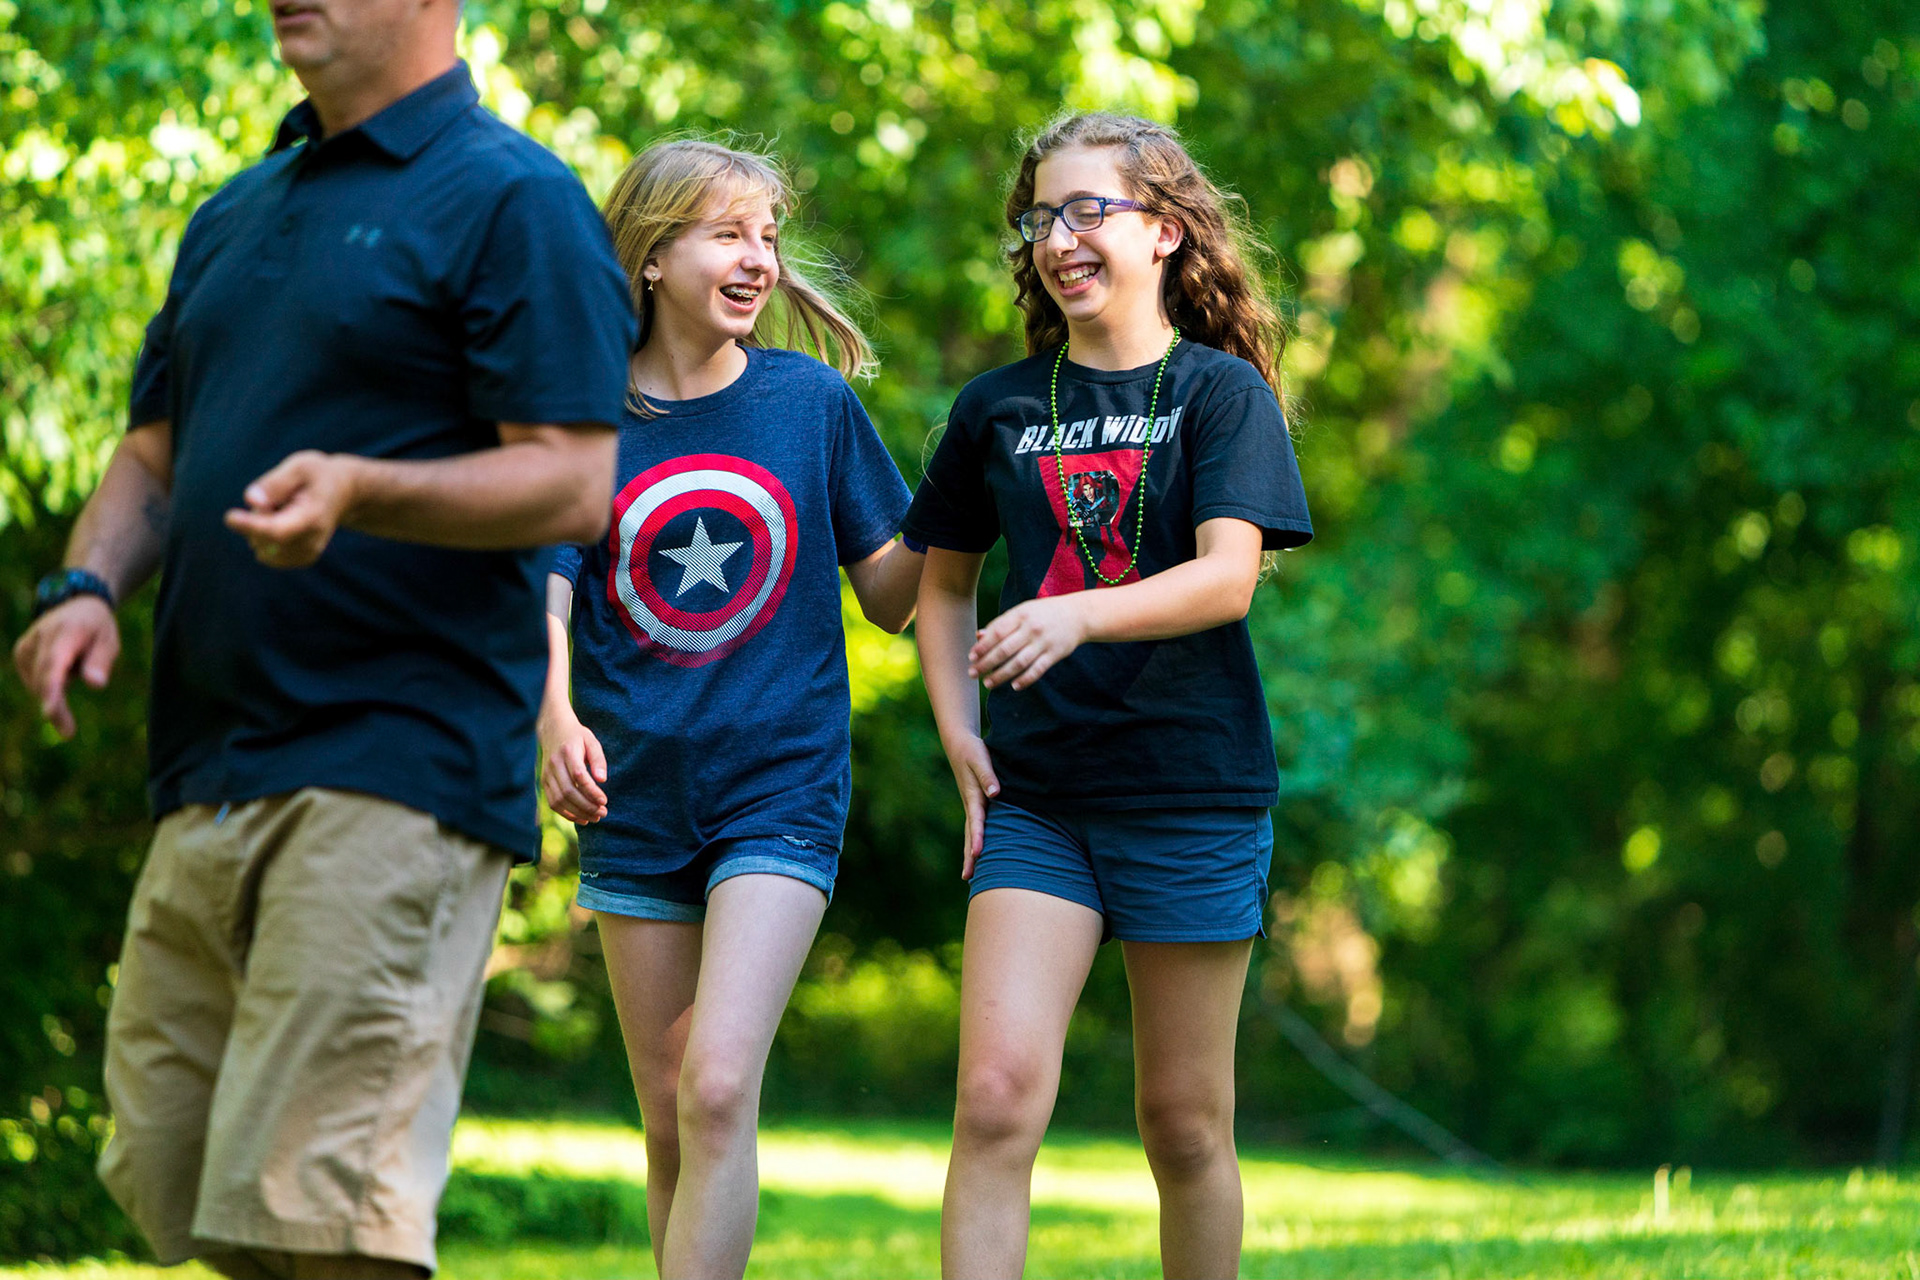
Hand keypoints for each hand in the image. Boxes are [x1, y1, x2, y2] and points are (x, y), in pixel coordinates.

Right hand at [12, 595, 119, 738]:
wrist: (77, 605)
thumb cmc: (97, 627)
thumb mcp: (110, 640)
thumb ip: (102, 661)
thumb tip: (96, 684)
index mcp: (66, 632)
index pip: (54, 665)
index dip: (51, 691)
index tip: (49, 713)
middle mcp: (40, 637)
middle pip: (43, 680)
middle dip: (54, 708)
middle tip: (67, 732)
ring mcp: (26, 645)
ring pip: (38, 684)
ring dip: (58, 688)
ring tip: (76, 664)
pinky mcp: (20, 653)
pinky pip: (35, 681)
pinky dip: (51, 683)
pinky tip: (63, 667)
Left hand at [223, 450, 361, 567]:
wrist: (344, 493)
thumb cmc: (318, 475)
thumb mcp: (300, 466)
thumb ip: (275, 483)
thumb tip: (251, 500)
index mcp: (313, 517)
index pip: (277, 531)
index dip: (251, 526)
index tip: (230, 516)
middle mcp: (312, 541)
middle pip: (264, 539)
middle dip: (256, 517)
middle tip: (274, 496)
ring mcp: (307, 553)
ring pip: (261, 547)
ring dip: (259, 528)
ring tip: (281, 508)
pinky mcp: (300, 558)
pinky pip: (266, 553)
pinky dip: (264, 538)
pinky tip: (281, 521)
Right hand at [540, 712, 608, 823]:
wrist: (553, 729)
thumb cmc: (577, 737)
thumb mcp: (592, 741)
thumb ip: (598, 760)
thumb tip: (602, 780)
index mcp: (568, 751)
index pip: (579, 776)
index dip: (591, 791)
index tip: (604, 800)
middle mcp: (554, 764)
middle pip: (568, 791)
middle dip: (586, 806)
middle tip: (603, 813)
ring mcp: (546, 774)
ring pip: (559, 800)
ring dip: (577, 813)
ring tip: (594, 817)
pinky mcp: (544, 782)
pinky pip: (552, 802)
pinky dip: (566, 814)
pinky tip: (581, 818)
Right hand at [943, 733, 999, 878]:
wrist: (959, 743)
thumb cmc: (972, 750)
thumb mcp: (980, 759)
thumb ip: (988, 776)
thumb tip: (995, 793)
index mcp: (973, 796)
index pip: (976, 821)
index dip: (978, 837)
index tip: (977, 854)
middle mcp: (971, 804)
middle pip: (969, 834)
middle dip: (968, 856)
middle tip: (967, 877)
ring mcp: (972, 805)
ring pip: (970, 833)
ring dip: (970, 853)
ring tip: (969, 875)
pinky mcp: (975, 802)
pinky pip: (976, 826)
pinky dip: (975, 840)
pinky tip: (979, 852)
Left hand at [969, 595, 1087, 689]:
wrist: (1077, 615)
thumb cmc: (1043, 613)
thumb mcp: (1022, 612)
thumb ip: (1001, 624)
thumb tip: (978, 636)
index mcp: (1021, 615)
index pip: (997, 632)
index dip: (982, 646)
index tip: (971, 657)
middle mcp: (1031, 628)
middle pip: (1005, 649)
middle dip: (986, 663)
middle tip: (973, 673)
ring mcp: (1044, 642)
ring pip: (1019, 662)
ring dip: (1001, 675)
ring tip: (988, 683)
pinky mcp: (1055, 654)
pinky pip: (1037, 670)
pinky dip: (1025, 679)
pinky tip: (1014, 686)